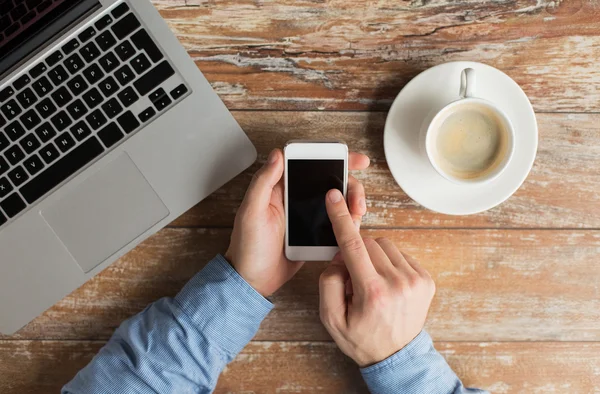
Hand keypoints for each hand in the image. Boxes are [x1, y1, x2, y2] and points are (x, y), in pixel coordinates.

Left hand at [226, 149, 369, 296]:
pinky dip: (347, 223)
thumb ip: (263, 182)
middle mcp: (297, 199)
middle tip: (357, 200)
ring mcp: (308, 217)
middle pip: (331, 182)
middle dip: (351, 185)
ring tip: (356, 215)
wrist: (253, 281)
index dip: (335, 158)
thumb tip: (277, 154)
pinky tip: (352, 228)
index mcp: (281, 188)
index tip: (354, 160)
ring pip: (338, 203)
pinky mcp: (315, 235)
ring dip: (352, 205)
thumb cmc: (246, 247)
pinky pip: (336, 224)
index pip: (310, 165)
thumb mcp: (251, 212)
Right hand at [319, 189, 435, 366]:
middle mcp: (397, 283)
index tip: (334, 197)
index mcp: (372, 292)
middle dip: (355, 252)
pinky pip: (400, 254)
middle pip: (368, 242)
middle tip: (353, 278)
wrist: (396, 356)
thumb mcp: (331, 318)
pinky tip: (386, 283)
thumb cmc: (361, 338)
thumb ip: (329, 282)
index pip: (352, 245)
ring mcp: (415, 280)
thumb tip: (340, 257)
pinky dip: (389, 262)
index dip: (340, 218)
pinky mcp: (426, 280)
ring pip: (385, 245)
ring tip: (371, 282)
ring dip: (372, 256)